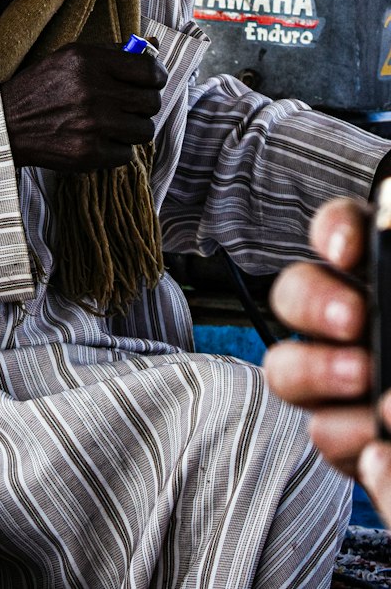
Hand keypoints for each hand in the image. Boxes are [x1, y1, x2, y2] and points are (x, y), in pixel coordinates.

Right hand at [0, 41, 166, 174]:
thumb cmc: (41, 87)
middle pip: (151, 102)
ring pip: (144, 130)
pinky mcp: (88, 152)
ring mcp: (92, 124)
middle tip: (127, 105)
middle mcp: (93, 91)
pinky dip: (116, 150)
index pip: (150, 70)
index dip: (156, 77)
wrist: (8, 123)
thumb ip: (113, 51)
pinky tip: (97, 140)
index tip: (151, 82)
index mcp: (90, 62)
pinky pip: (127, 154)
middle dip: (143, 105)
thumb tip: (153, 45)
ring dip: (131, 129)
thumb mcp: (71, 56)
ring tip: (111, 124)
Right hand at [264, 199, 390, 509]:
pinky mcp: (347, 435)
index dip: (336, 230)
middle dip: (312, 301)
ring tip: (365, 378)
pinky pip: (325, 433)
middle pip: (294, 291)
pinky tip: (379, 437)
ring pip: (286, 367)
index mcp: (380, 274)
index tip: (346, 250)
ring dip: (316, 371)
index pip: (344, 228)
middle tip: (353, 319)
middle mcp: (348, 318)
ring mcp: (338, 377)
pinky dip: (349, 435)